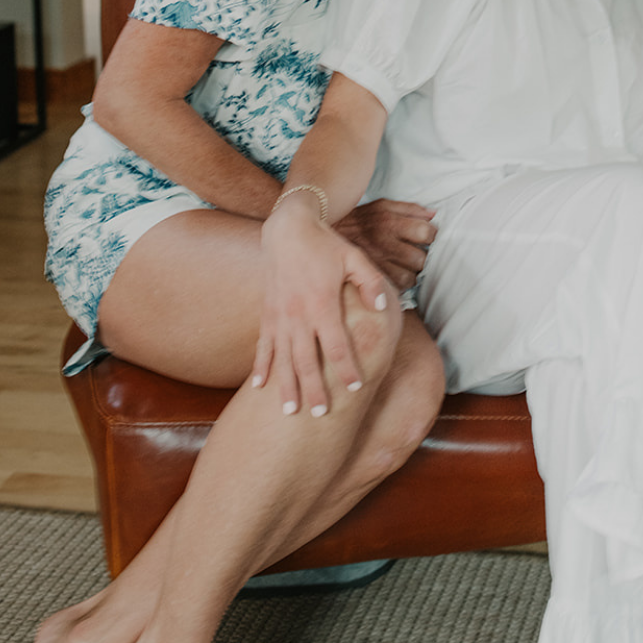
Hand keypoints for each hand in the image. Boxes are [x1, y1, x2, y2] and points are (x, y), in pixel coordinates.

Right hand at [250, 200, 393, 419]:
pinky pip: (263, 345)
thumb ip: (370, 282)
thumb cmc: (324, 244)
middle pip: (306, 358)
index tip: (354, 387)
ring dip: (286, 385)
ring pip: (282, 357)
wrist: (286, 228)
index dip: (346, 367)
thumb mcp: (355, 257)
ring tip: (289, 411)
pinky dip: (261, 366)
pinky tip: (259, 386)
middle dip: (314, 387)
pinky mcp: (267, 313)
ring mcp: (279, 315)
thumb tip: (383, 305)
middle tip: (320, 414)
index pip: (336, 343)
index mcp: (321, 302)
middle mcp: (297, 313)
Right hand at [338, 198, 435, 293]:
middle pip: (420, 258)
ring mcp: (376, 263)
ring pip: (410, 278)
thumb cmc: (358, 220)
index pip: (425, 232)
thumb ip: (409, 209)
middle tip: (414, 253)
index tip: (426, 237)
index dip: (430, 235)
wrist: (325, 233)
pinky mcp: (368, 280)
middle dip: (421, 257)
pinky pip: (394, 288)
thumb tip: (433, 216)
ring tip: (403, 266)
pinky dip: (397, 283)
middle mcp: (383, 243)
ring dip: (411, 273)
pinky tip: (393, 274)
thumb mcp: (381, 206)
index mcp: (389, 222)